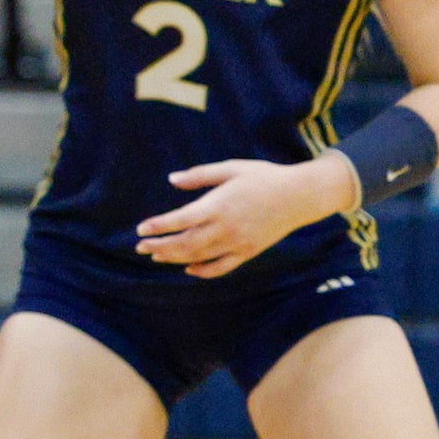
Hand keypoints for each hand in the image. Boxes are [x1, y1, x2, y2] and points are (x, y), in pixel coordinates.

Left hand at [134, 155, 354, 278]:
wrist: (299, 196)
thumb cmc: (262, 177)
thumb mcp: (230, 167)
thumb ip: (199, 175)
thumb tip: (171, 180)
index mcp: (218, 205)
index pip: (180, 220)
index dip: (158, 227)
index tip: (140, 230)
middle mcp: (226, 228)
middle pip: (186, 244)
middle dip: (160, 247)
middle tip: (139, 248)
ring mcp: (238, 243)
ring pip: (201, 257)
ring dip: (175, 258)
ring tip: (156, 256)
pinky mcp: (249, 252)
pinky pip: (222, 267)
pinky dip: (203, 271)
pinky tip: (188, 269)